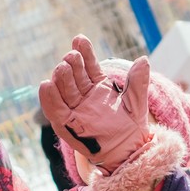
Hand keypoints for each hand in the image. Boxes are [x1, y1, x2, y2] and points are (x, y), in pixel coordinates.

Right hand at [39, 36, 150, 173]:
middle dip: (72, 64)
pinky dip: (49, 99)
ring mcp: (74, 109)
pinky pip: (55, 110)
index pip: (89, 65)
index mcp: (98, 86)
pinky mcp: (67, 124)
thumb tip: (143, 60)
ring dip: (61, 78)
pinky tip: (45, 85)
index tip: (80, 39)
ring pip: (63, 90)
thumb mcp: (136, 102)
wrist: (128, 151)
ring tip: (62, 67)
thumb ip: (138, 82)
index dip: (85, 52)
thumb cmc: (131, 126)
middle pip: (74, 75)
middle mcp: (83, 95)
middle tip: (72, 56)